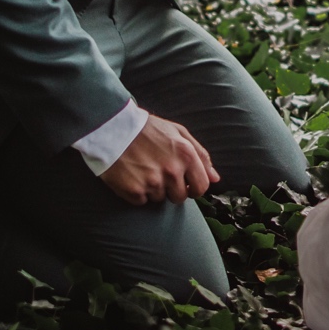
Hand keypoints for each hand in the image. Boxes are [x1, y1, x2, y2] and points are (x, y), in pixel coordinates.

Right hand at [100, 114, 219, 204]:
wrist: (113, 128)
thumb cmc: (147, 129)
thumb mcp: (178, 133)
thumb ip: (200, 155)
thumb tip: (215, 178)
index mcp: (186, 155)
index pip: (201, 186)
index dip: (193, 188)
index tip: (184, 184)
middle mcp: (172, 171)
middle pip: (180, 197)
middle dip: (173, 190)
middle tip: (159, 174)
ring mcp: (153, 182)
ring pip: (160, 199)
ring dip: (153, 189)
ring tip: (143, 170)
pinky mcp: (135, 191)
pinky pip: (142, 201)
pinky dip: (137, 192)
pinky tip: (132, 175)